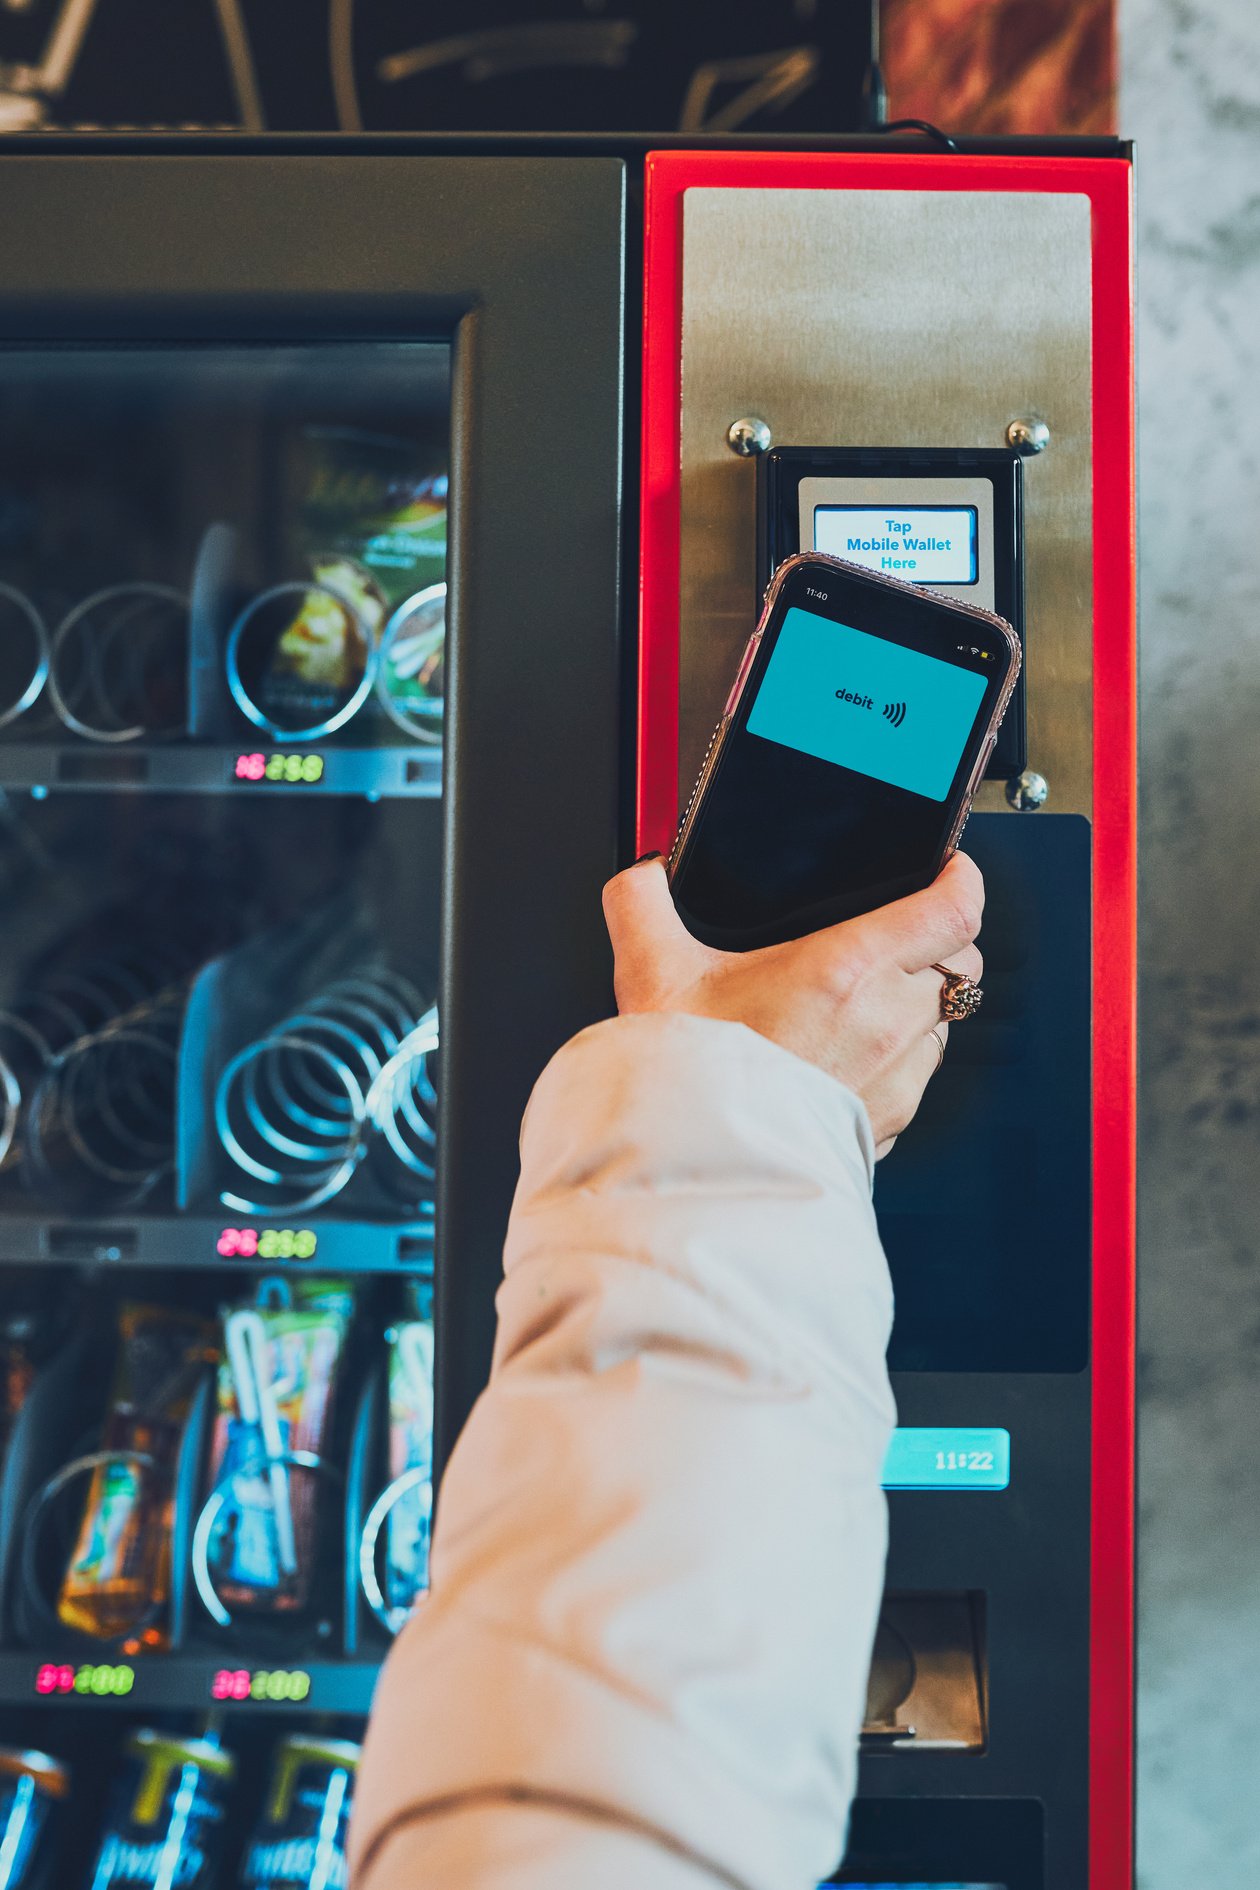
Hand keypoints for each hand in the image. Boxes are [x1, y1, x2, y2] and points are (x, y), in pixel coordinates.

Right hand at [602, 854, 983, 1157]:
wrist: (696, 1167)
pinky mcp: (889, 1121)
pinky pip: (918, 1075)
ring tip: (872, 997)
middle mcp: (886, 1022)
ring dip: (921, 1002)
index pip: (953, 911)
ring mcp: (896, 1077)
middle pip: (963, 963)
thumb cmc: (685, 1076)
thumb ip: (642, 904)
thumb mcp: (652, 974)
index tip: (948, 868)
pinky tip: (853, 1053)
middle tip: (907, 930)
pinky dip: (900, 1055)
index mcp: (846, 970)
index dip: (961, 880)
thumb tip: (642, 872)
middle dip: (943, 939)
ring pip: (944, 1021)